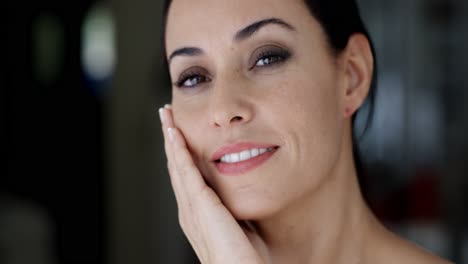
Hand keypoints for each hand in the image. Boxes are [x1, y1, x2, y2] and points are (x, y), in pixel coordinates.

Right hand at [159, 105, 264, 263]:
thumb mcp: (240, 226)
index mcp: (198, 214)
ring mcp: (191, 208)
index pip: (186, 176)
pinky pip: (185, 171)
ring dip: (170, 138)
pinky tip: (174, 132)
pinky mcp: (199, 205)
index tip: (178, 131)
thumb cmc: (244, 259)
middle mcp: (189, 210)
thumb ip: (235, 210)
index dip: (180, 152)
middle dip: (170, 139)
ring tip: (166, 115)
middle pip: (176, 166)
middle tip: (166, 115)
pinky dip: (178, 149)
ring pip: (176, 164)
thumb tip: (241, 196)